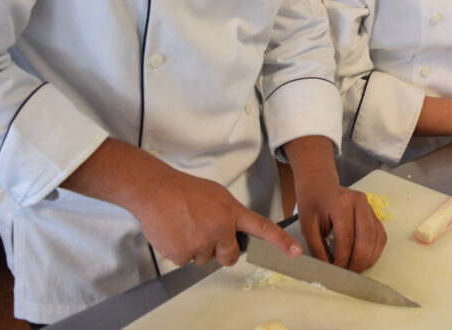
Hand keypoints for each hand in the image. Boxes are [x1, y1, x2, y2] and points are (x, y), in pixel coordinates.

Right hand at [128, 162, 298, 267]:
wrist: (154, 190)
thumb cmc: (183, 189)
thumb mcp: (216, 195)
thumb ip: (228, 214)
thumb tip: (231, 231)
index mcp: (231, 212)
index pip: (262, 228)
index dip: (281, 242)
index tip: (297, 252)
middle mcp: (221, 229)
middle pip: (230, 256)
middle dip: (221, 251)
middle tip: (205, 234)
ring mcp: (202, 243)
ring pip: (205, 259)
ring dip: (196, 248)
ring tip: (184, 225)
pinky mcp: (183, 253)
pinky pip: (185, 261)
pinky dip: (179, 251)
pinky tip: (173, 232)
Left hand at [295, 178, 386, 271]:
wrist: (320, 185)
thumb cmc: (312, 204)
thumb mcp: (307, 226)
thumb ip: (318, 249)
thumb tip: (329, 270)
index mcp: (341, 202)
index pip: (346, 236)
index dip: (343, 258)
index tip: (336, 272)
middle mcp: (360, 202)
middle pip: (366, 238)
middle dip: (358, 261)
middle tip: (348, 275)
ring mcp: (370, 207)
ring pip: (377, 238)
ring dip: (368, 258)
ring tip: (355, 270)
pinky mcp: (374, 214)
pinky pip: (380, 236)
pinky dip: (374, 251)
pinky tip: (363, 260)